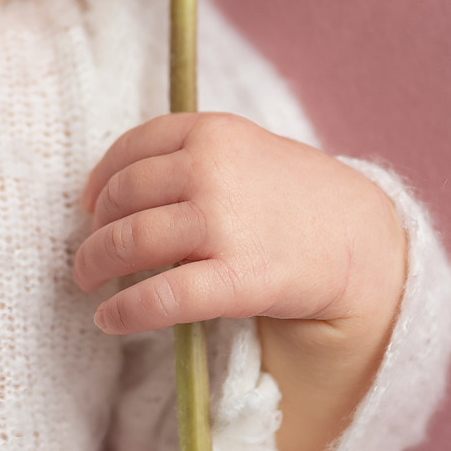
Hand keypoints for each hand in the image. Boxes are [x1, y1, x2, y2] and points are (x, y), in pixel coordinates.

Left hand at [76, 112, 407, 450]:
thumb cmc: (298, 197)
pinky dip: (125, 311)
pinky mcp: (237, 277)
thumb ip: (192, 157)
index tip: (89, 204)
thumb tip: (112, 189)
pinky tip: (110, 320)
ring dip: (95, 264)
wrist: (363, 241)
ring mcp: (223, 221)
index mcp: (213, 131)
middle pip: (123, 196)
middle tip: (87, 253)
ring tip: (88, 282)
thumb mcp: (248, 150)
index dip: (101, 178)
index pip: (134, 147)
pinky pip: (160, 296)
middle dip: (96, 228)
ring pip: (130, 241)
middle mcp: (211, 168)